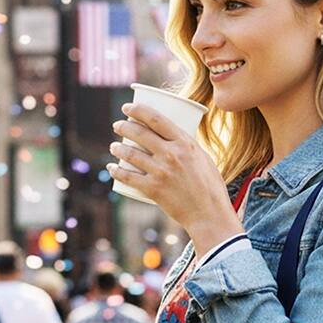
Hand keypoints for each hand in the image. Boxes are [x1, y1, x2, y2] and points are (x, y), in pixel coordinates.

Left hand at [108, 103, 241, 254]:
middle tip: (118, 126)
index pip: (156, 119)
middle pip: (139, 133)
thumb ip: (188, 148)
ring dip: (117, 148)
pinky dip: (116, 171)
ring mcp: (161, 172)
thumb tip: (174, 139)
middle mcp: (172, 155)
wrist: (210, 214)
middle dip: (123, 126)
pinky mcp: (154, 189)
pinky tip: (111, 168)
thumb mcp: (204, 159)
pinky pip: (128, 177)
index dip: (138, 110)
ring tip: (114, 147)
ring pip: (130, 154)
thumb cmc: (211, 188)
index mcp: (185, 144)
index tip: (127, 108)